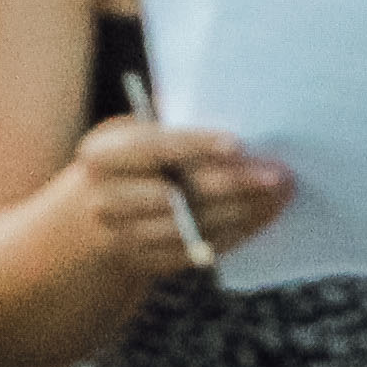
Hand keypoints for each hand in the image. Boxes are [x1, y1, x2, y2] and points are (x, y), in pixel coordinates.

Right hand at [64, 111, 292, 280]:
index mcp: (103, 155)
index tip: (237, 145)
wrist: (88, 222)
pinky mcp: (145, 261)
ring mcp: (123, 235)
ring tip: (278, 197)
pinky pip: (198, 249)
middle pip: (182, 192)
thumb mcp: (133, 137)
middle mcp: (106, 197)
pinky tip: (260, 217)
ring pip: (196, 225)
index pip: (154, 147)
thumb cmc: (129, 166)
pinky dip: (234, 234)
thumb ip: (167, 124)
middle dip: (236, 184)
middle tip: (279, 175)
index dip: (196, 145)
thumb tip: (223, 105)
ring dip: (243, 212)